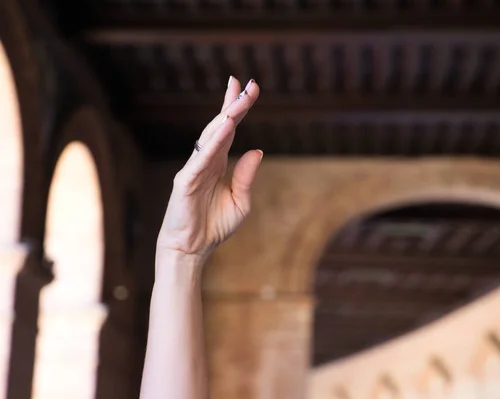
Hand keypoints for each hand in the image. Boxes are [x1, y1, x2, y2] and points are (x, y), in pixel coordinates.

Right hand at [156, 77, 261, 260]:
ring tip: (240, 99)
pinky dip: (213, 141)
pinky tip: (225, 125)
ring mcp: (194, 169)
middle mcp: (205, 161)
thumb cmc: (214, 226)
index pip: (229, 130)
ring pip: (211, 136)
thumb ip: (246, 177)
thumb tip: (257, 151)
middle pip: (220, 126)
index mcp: (218, 163)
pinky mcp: (185, 181)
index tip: (250, 87)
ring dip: (226, 117)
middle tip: (248, 84)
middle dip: (234, 104)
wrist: (192, 249)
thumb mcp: (240, 201)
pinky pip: (201, 158)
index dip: (238, 108)